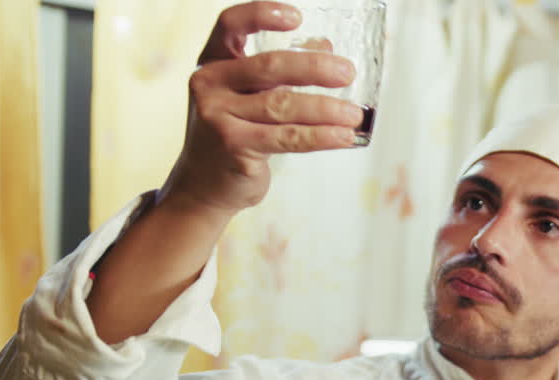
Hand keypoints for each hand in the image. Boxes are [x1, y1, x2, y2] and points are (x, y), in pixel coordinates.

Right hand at [158, 1, 364, 218]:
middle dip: (315, 68)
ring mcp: (218, 117)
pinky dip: (321, 136)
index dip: (261, 14)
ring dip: (326, 108)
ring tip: (354, 114)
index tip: (297, 17)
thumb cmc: (234, 132)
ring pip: (283, 105)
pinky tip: (344, 137)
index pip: (230, 25)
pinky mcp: (235, 147)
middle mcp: (209, 84)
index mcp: (212, 62)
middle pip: (269, 66)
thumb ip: (281, 71)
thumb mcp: (249, 96)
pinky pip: (288, 137)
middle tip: (347, 72)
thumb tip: (325, 47)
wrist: (204, 185)